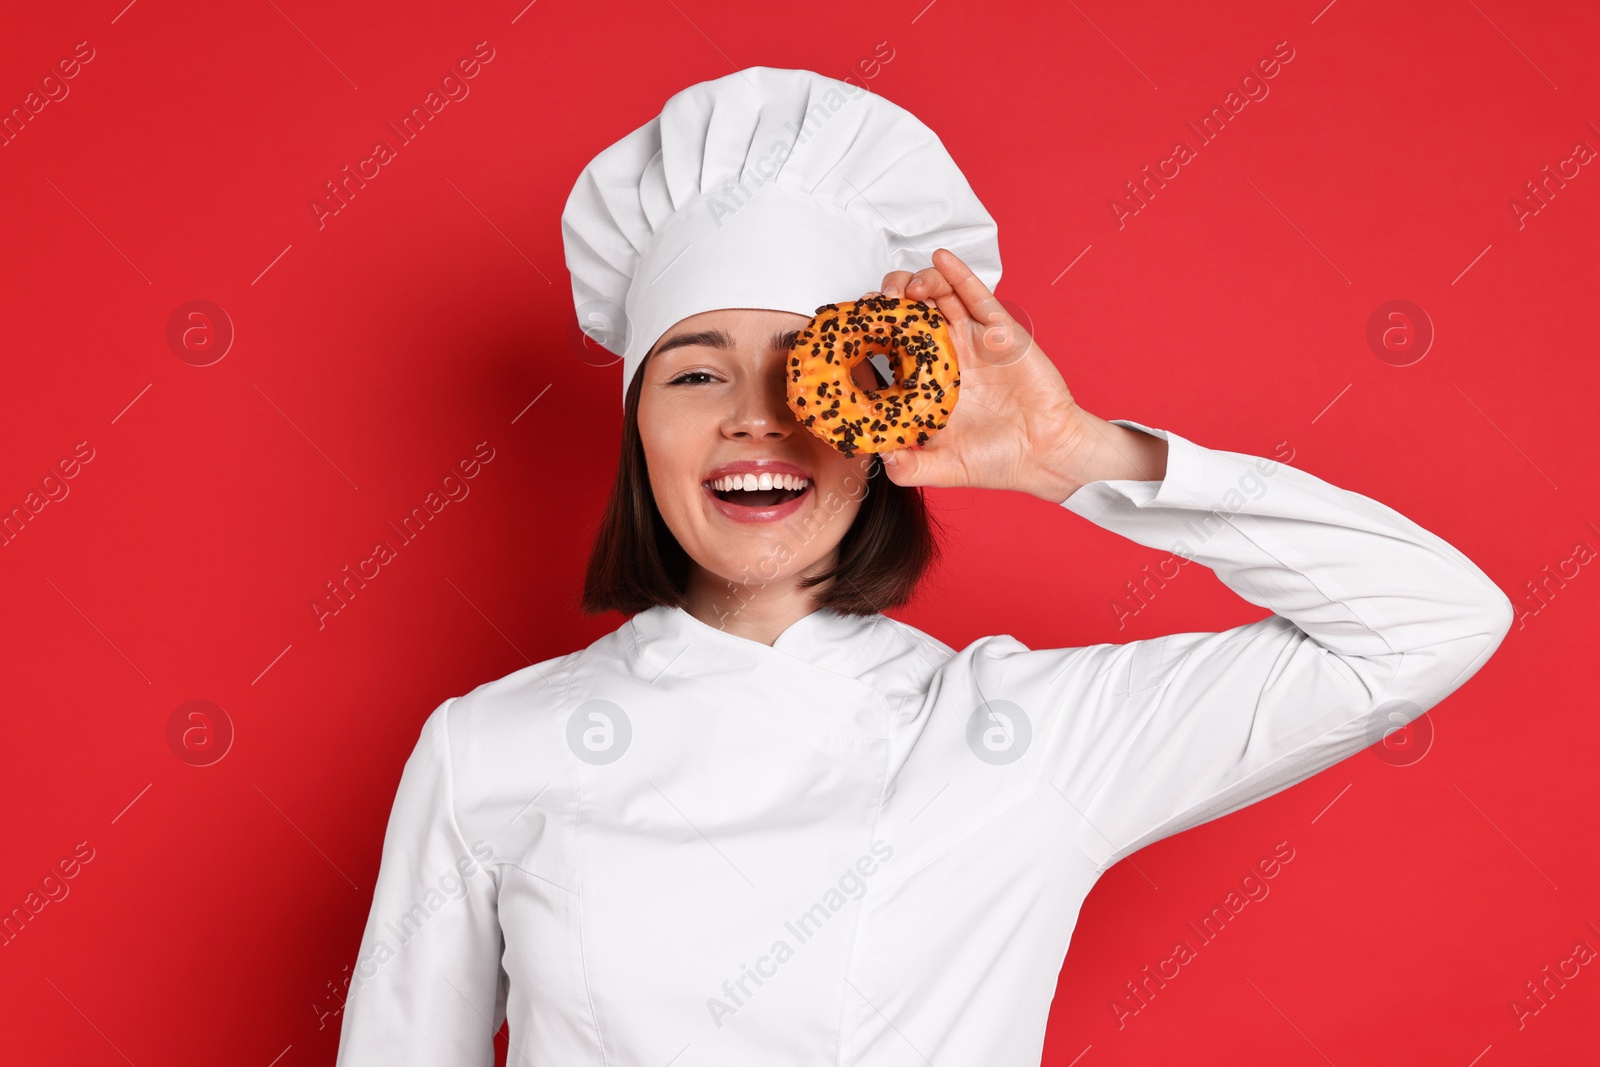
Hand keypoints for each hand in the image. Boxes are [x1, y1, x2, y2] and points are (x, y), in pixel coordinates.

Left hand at [864, 248, 1092, 498]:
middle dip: (892, 300)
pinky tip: (940, 258)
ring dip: (919, 284)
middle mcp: (947, 357)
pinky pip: (977, 296)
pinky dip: (957, 274)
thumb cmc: (998, 461)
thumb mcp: (943, 469)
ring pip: (940, 298)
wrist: (1047, 454)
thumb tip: (875, 456)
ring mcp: (972, 341)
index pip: (893, 348)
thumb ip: (908, 468)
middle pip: (912, 314)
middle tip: (880, 302)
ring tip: (907, 288)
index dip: (874, 334)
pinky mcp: (1000, 331)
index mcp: (928, 384)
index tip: (856, 327)